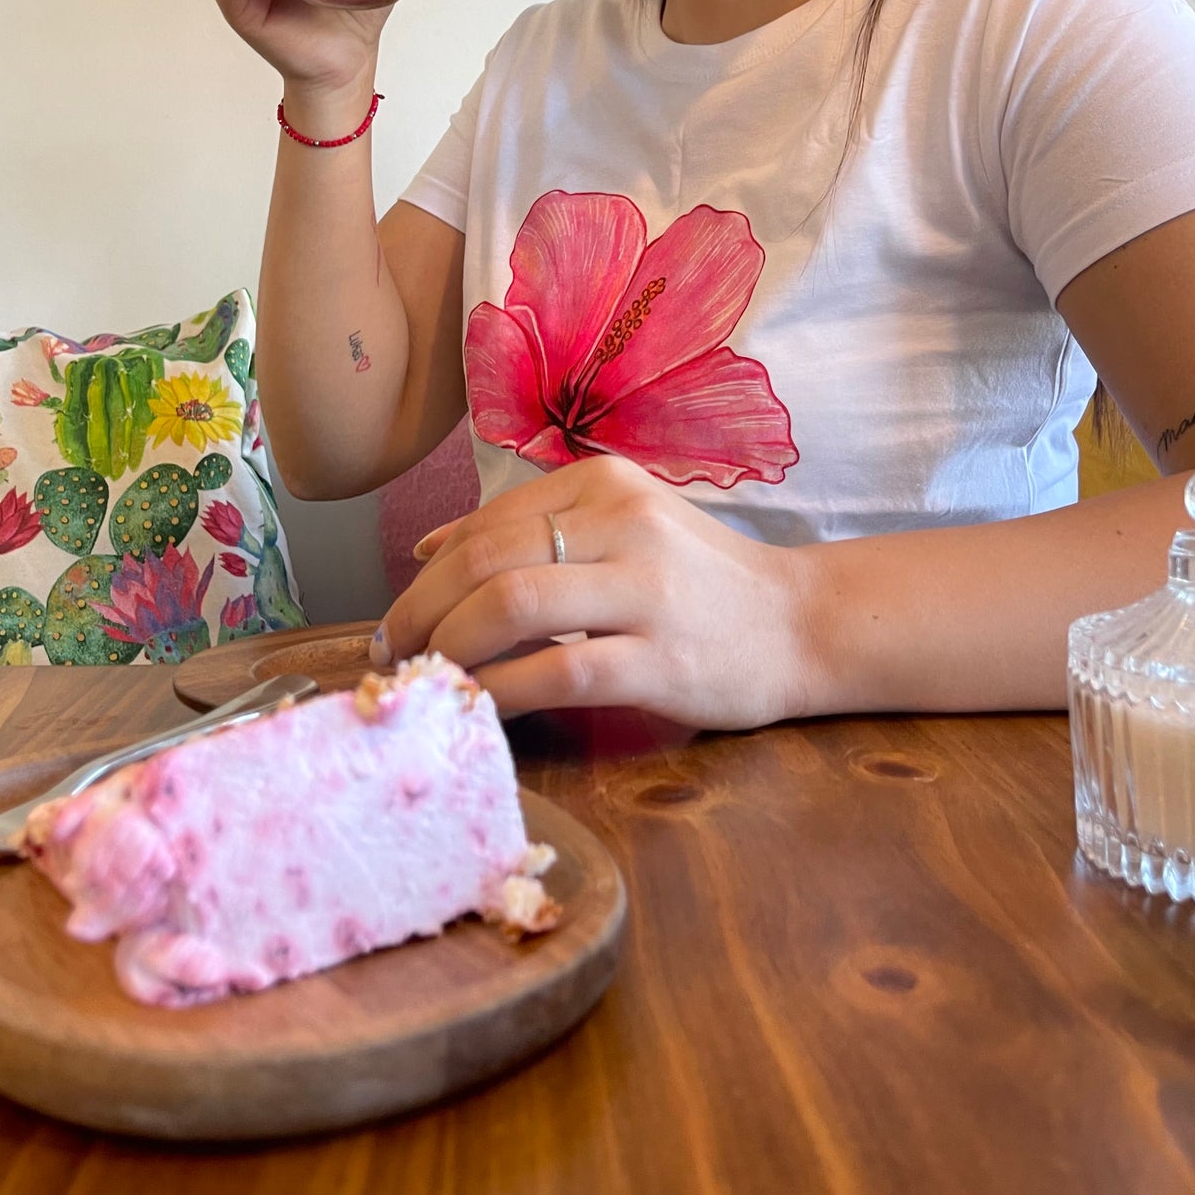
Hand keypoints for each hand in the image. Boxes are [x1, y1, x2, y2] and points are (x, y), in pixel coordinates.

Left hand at [375, 455, 810, 728]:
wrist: (801, 625)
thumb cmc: (700, 582)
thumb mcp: (622, 528)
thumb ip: (534, 531)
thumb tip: (431, 548)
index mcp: (606, 484)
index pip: (487, 525)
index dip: (426, 576)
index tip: (399, 620)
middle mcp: (624, 521)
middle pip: (486, 560)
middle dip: (421, 612)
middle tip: (393, 656)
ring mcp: (645, 588)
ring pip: (511, 605)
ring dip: (450, 648)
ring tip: (428, 681)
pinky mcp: (662, 658)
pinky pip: (556, 672)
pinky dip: (501, 692)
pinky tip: (480, 710)